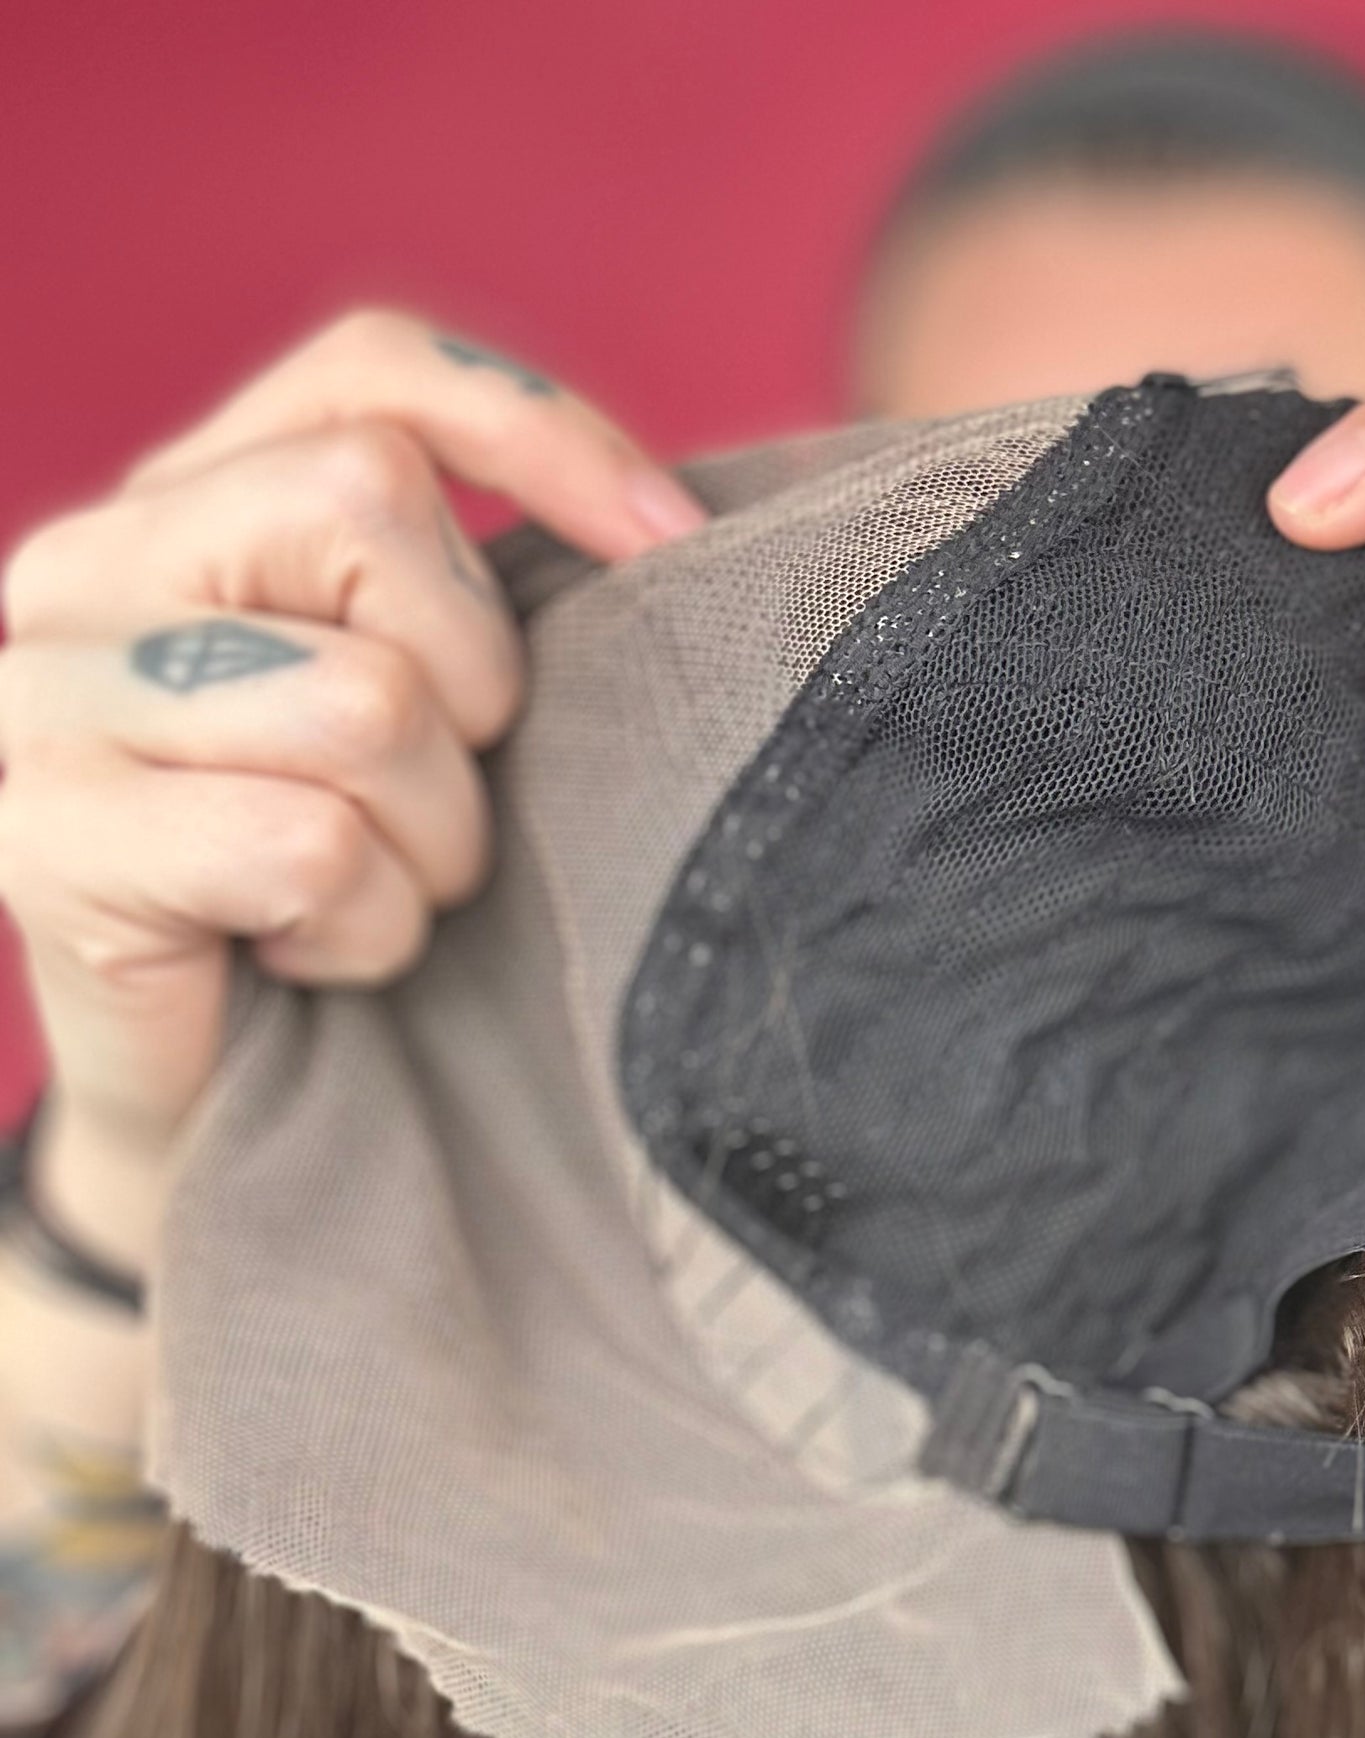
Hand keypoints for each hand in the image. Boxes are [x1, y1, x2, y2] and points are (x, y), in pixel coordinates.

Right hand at [0, 305, 703, 1266]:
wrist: (223, 1112)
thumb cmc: (346, 903)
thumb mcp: (426, 719)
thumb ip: (473, 597)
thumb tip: (674, 525)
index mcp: (183, 506)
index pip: (369, 371)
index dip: (538, 434)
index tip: (673, 550)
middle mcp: (82, 567)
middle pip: (367, 509)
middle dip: (474, 687)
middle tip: (433, 809)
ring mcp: (39, 697)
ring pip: (359, 698)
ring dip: (427, 839)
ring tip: (371, 895)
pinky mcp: (39, 838)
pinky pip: (306, 844)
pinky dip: (361, 927)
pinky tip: (311, 955)